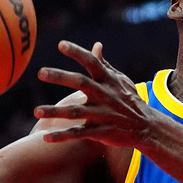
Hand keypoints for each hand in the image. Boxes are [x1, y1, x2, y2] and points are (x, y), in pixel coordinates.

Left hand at [34, 41, 154, 147]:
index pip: (91, 62)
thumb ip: (104, 64)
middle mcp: (104, 95)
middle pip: (80, 83)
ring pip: (76, 112)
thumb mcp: (120, 80)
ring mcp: (102, 113)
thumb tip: (96, 45)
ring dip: (55, 112)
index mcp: (108, 80)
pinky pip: (78, 134)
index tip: (60, 44)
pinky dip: (62, 137)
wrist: (146, 126)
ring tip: (36, 111)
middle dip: (60, 77)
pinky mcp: (100, 131)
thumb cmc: (129, 99)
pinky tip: (46, 138)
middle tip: (40, 72)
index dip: (77, 52)